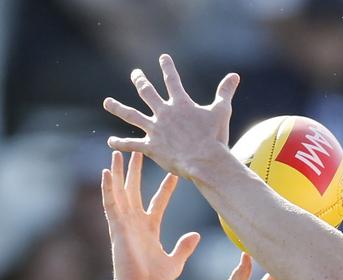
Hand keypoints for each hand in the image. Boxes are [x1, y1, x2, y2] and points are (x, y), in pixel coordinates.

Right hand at [102, 150, 199, 279]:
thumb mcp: (175, 262)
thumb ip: (184, 247)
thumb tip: (196, 235)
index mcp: (149, 230)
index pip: (158, 202)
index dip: (166, 188)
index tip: (173, 172)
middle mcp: (135, 224)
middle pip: (135, 191)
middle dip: (136, 172)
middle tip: (139, 152)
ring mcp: (124, 224)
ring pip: (120, 192)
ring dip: (119, 173)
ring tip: (118, 153)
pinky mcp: (116, 228)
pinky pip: (110, 204)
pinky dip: (107, 188)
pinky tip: (106, 171)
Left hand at [103, 54, 237, 178]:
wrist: (204, 159)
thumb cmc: (215, 138)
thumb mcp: (221, 111)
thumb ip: (225, 92)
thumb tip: (235, 76)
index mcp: (180, 103)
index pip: (172, 80)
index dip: (167, 67)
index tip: (163, 58)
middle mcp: (164, 113)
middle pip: (147, 92)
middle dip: (140, 81)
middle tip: (135, 73)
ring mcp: (155, 129)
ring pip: (132, 115)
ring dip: (118, 108)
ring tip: (107, 103)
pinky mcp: (151, 147)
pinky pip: (132, 144)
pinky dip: (121, 143)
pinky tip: (110, 141)